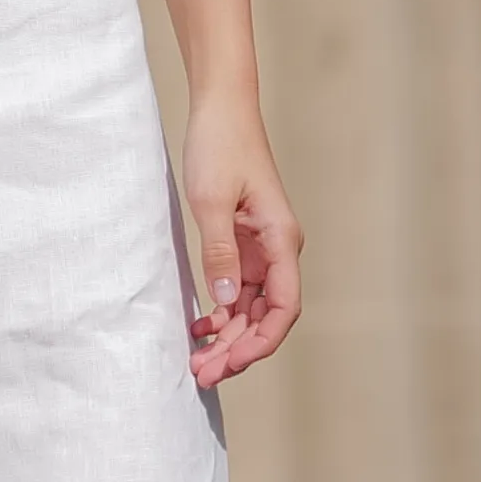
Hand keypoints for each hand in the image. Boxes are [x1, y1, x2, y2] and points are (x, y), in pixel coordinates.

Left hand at [181, 105, 304, 390]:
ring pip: (252, 308)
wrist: (221, 107)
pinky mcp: (245, 242)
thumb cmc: (220, 145)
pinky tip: (199, 328)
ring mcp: (262, 248)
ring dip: (228, 337)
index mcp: (281, 240)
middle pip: (267, 316)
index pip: (283, 309)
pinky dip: (222, 313)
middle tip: (201, 375)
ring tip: (197, 362)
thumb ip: (219, 254)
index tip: (229, 364)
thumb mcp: (211, 202)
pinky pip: (238, 290)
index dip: (260, 343)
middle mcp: (279, 249)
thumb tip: (227, 302)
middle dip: (237, 349)